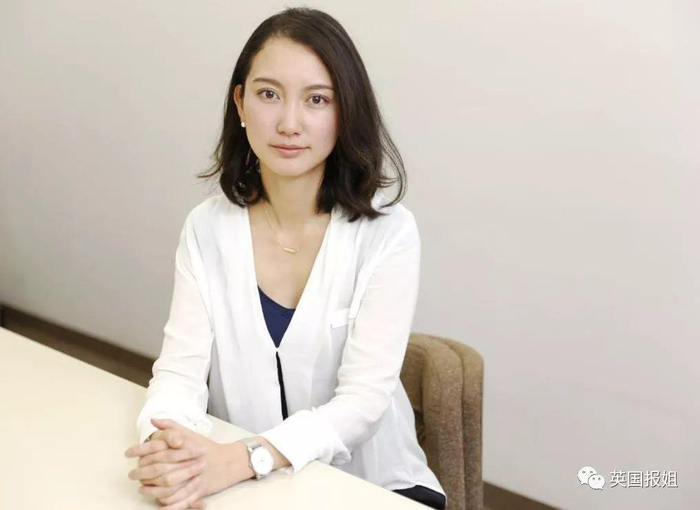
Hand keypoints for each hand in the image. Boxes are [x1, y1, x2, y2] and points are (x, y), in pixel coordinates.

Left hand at [125, 418, 241, 508]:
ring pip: (170, 488)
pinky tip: (159, 506)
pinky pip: (183, 501)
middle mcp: (191, 462)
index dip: (142, 451)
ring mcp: (196, 478)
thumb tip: (153, 420)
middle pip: (162, 471)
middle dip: (143, 474)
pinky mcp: (200, 491)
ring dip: (153, 491)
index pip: (160, 449)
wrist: (231, 461)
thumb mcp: (191, 434)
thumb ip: (172, 427)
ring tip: (142, 489)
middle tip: (132, 475)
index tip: (129, 453)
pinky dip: (170, 506)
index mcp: (187, 446)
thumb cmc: (208, 448)